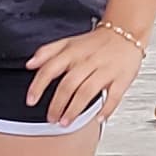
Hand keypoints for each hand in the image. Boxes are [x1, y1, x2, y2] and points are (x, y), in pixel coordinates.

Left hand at [26, 24, 141, 126]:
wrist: (125, 33)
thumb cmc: (95, 43)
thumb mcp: (68, 42)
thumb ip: (47, 52)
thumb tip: (30, 64)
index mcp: (73, 52)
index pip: (50, 69)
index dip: (38, 86)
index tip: (31, 100)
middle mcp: (88, 61)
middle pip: (68, 85)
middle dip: (57, 104)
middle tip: (51, 118)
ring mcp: (105, 70)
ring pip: (87, 92)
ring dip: (74, 110)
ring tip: (65, 122)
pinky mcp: (121, 79)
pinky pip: (114, 96)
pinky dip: (105, 109)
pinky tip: (98, 118)